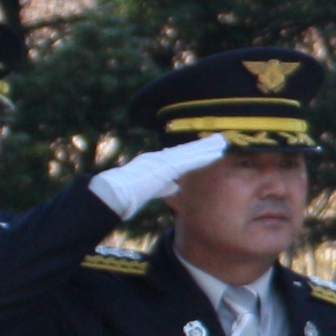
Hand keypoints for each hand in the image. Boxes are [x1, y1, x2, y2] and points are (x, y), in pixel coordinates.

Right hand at [90, 132, 226, 219]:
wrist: (113, 193)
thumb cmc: (125, 195)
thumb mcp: (149, 189)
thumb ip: (163, 186)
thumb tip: (175, 186)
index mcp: (155, 163)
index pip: (179, 156)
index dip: (194, 152)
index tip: (206, 148)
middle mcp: (158, 158)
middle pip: (186, 151)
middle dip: (203, 146)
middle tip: (219, 140)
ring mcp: (161, 161)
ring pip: (189, 152)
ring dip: (206, 148)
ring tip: (222, 143)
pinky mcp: (164, 167)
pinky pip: (187, 161)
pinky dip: (202, 157)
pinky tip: (214, 154)